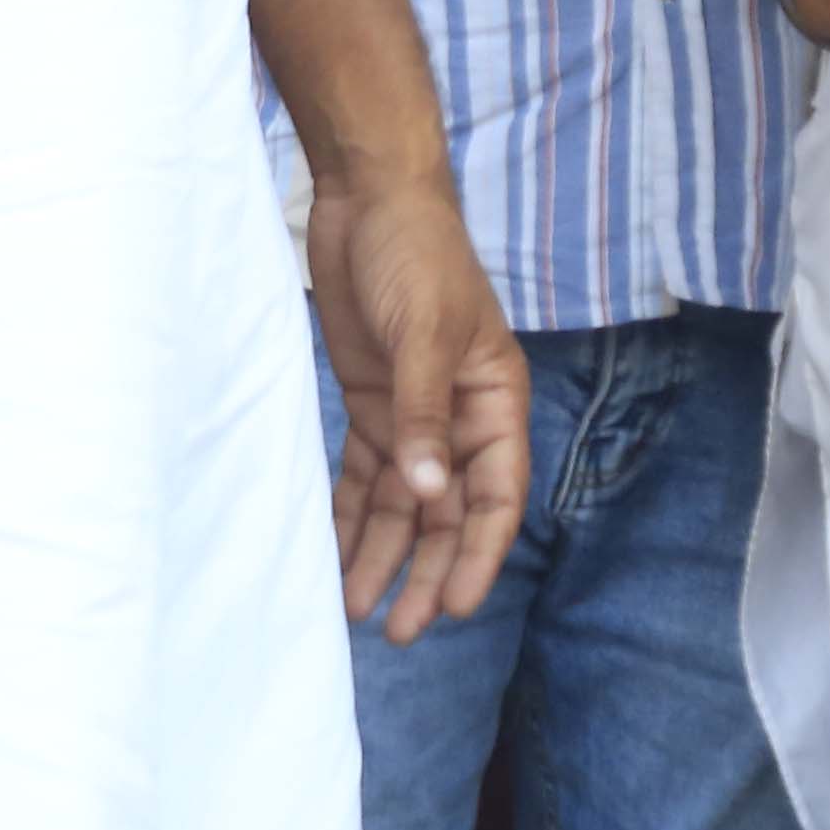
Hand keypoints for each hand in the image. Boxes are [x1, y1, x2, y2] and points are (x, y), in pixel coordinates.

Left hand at [308, 173, 525, 643]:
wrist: (367, 197)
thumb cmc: (417, 254)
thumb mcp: (426, 333)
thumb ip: (424, 415)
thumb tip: (431, 491)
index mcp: (494, 401)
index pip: (495, 496)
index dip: (478, 555)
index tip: (457, 608)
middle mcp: (458, 418)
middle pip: (447, 513)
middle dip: (426, 571)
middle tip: (400, 633)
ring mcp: (412, 414)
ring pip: (403, 503)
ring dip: (383, 555)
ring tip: (357, 612)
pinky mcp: (370, 403)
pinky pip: (364, 476)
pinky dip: (351, 515)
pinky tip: (334, 554)